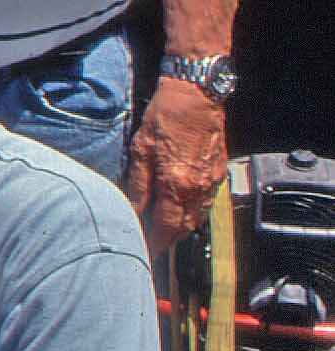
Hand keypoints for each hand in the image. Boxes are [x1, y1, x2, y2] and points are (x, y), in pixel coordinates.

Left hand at [126, 77, 227, 257]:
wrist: (197, 95)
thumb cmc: (165, 117)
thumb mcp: (140, 150)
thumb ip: (137, 186)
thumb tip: (131, 211)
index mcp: (176, 185)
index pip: (164, 228)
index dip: (153, 244)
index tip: (142, 255)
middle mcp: (198, 189)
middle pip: (182, 228)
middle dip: (166, 241)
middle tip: (148, 246)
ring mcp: (212, 182)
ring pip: (195, 218)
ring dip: (178, 228)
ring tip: (159, 232)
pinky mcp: (218, 174)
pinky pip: (205, 204)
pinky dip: (191, 212)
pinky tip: (177, 209)